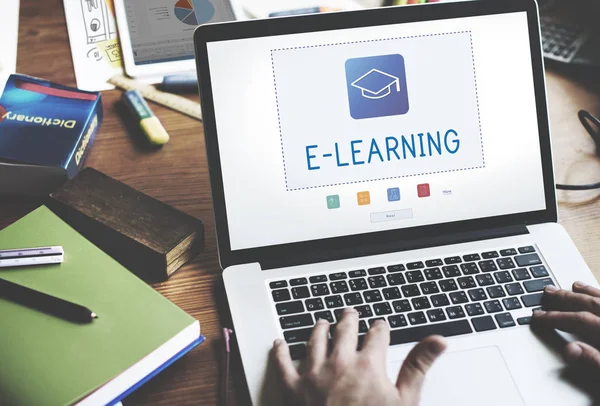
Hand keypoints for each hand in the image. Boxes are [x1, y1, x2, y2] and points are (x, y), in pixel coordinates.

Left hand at [273, 308, 446, 405]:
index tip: (381, 326)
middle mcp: (339, 362)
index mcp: (368, 364)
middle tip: (350, 314)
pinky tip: (280, 343)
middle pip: (344, 330)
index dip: (380, 328)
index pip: (377, 334)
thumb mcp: (404, 401)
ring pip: (315, 339)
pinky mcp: (292, 388)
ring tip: (322, 322)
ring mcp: (313, 373)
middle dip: (349, 319)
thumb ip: (418, 366)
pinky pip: (283, 362)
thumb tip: (438, 340)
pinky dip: (281, 351)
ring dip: (319, 328)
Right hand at [532, 281, 599, 370]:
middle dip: (567, 298)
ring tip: (575, 286)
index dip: (556, 317)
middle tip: (548, 292)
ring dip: (588, 293)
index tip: (538, 316)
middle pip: (591, 305)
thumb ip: (595, 362)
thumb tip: (569, 350)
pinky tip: (599, 296)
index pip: (580, 320)